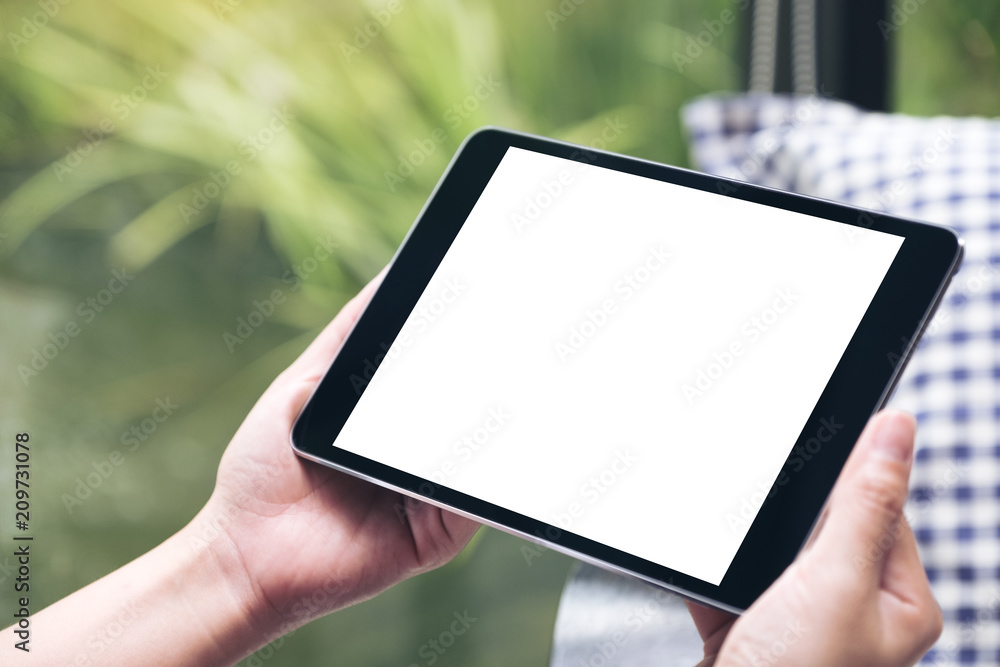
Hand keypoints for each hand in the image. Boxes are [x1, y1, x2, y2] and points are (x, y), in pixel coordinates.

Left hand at [194, 271, 479, 637]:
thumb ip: (346, 339)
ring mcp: (433, 491)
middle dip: (492, 375)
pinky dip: (485, 475)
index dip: (466, 339)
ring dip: (495, 420)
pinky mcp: (439, 533)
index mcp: (392, 417)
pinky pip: (476, 502)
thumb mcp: (302, 385)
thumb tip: (393, 279)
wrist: (245, 553)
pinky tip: (482, 442)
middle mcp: (420, 451)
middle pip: (469, 408)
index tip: (487, 298)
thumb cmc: (264, 470)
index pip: (442, 372)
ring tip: (509, 382)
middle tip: (514, 337)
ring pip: (479, 452)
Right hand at [686, 410, 941, 665]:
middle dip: (785, 517)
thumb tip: (897, 429)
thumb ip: (864, 502)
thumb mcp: (836, 579)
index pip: (883, 509)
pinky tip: (707, 583)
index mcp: (899, 602)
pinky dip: (715, 580)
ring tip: (741, 568)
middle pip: (822, 530)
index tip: (814, 434)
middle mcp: (856, 615)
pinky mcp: (755, 636)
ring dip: (745, 549)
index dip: (849, 472)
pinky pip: (734, 587)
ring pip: (773, 557)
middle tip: (764, 512)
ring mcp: (803, 627)